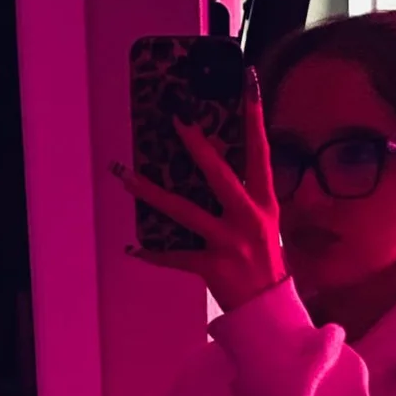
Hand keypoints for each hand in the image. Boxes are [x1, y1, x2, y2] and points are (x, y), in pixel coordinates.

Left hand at [116, 68, 287, 312]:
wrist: (270, 313)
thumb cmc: (265, 268)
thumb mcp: (264, 228)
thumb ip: (244, 200)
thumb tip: (210, 171)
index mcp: (265, 204)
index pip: (260, 152)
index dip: (254, 116)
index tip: (247, 82)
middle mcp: (249, 219)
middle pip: (219, 175)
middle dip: (196, 146)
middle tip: (175, 121)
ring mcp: (231, 243)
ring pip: (184, 211)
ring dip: (151, 193)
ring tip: (126, 177)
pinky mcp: (213, 267)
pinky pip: (176, 256)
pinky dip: (153, 254)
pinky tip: (133, 248)